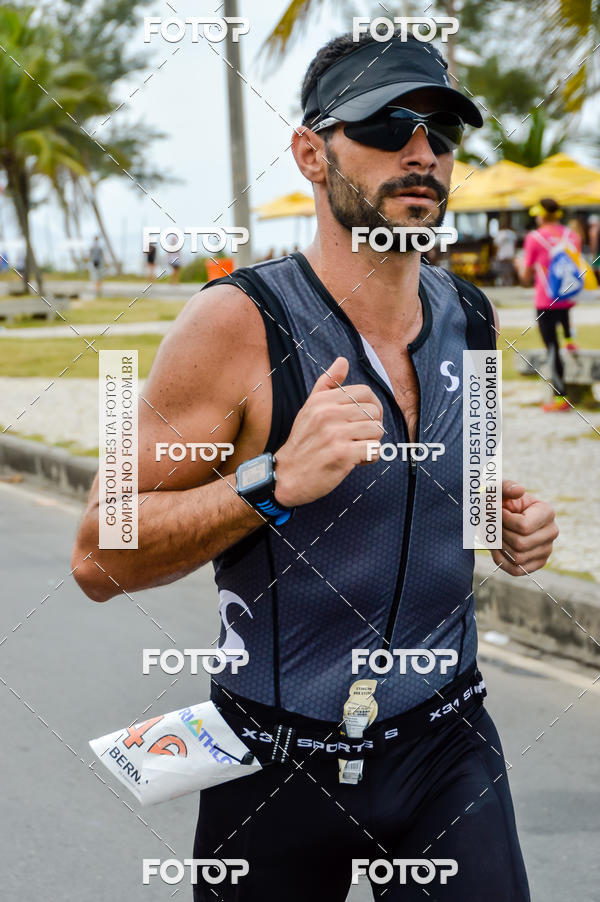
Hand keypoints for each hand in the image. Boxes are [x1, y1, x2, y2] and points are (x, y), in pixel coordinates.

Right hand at [274, 356, 383, 507]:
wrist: (287, 475)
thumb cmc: (303, 442)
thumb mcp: (310, 408)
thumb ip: (327, 384)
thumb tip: (343, 361)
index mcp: (323, 401)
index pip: (365, 392)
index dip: (371, 406)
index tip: (363, 420)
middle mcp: (328, 414)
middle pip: (374, 411)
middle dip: (372, 427)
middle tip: (358, 438)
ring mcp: (335, 434)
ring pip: (377, 430)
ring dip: (371, 443)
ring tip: (355, 449)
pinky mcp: (342, 454)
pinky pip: (374, 449)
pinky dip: (370, 457)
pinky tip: (357, 461)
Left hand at [490, 480, 558, 575]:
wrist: (501, 515)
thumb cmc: (500, 501)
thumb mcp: (500, 489)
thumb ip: (507, 486)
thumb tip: (519, 490)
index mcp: (547, 512)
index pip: (523, 526)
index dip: (503, 521)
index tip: (495, 512)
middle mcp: (552, 532)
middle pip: (520, 544)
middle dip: (500, 535)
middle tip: (492, 525)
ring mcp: (546, 549)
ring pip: (517, 557)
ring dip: (499, 547)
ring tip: (494, 534)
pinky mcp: (537, 563)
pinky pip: (516, 570)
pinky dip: (501, 560)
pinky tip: (496, 547)